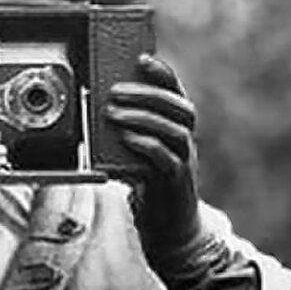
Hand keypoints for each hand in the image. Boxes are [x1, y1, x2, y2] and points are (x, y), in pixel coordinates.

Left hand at [105, 53, 203, 266]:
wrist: (170, 230)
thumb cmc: (152, 186)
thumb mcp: (140, 153)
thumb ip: (130, 133)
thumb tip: (104, 109)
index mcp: (179, 129)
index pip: (177, 93)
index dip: (163, 74)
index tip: (142, 58)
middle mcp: (187, 142)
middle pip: (179, 108)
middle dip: (148, 94)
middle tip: (117, 90)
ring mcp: (185, 162)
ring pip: (174, 131)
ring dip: (143, 117)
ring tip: (114, 112)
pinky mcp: (176, 183)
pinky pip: (166, 159)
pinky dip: (146, 145)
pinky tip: (127, 139)